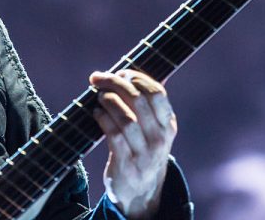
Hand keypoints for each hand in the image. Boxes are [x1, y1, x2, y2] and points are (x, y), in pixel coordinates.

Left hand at [89, 70, 176, 219]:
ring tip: (99, 97)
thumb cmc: (142, 150)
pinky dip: (102, 118)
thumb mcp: (153, 130)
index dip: (136, 77)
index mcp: (168, 125)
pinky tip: (96, 112)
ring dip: (108, 101)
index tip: (120, 72)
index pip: (157, 93)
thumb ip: (145, 105)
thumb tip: (124, 73)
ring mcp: (144, 153)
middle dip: (115, 83)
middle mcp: (159, 138)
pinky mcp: (127, 164)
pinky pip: (113, 135)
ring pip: (126, 118)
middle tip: (98, 78)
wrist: (141, 192)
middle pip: (138, 100)